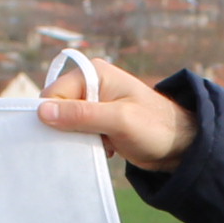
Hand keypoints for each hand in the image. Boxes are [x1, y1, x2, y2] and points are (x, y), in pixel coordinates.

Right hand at [35, 53, 198, 172]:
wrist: (181, 145)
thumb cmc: (155, 127)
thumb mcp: (118, 120)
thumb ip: (81, 115)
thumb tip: (42, 112)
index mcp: (92, 73)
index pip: (53, 94)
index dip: (53, 117)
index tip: (67, 136)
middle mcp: (90, 85)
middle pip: (56, 108)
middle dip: (65, 129)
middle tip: (85, 143)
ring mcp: (94, 104)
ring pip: (65, 124)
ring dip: (76, 139)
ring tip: (99, 145)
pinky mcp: (98, 122)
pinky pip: (77, 133)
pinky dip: (85, 144)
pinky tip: (105, 149)